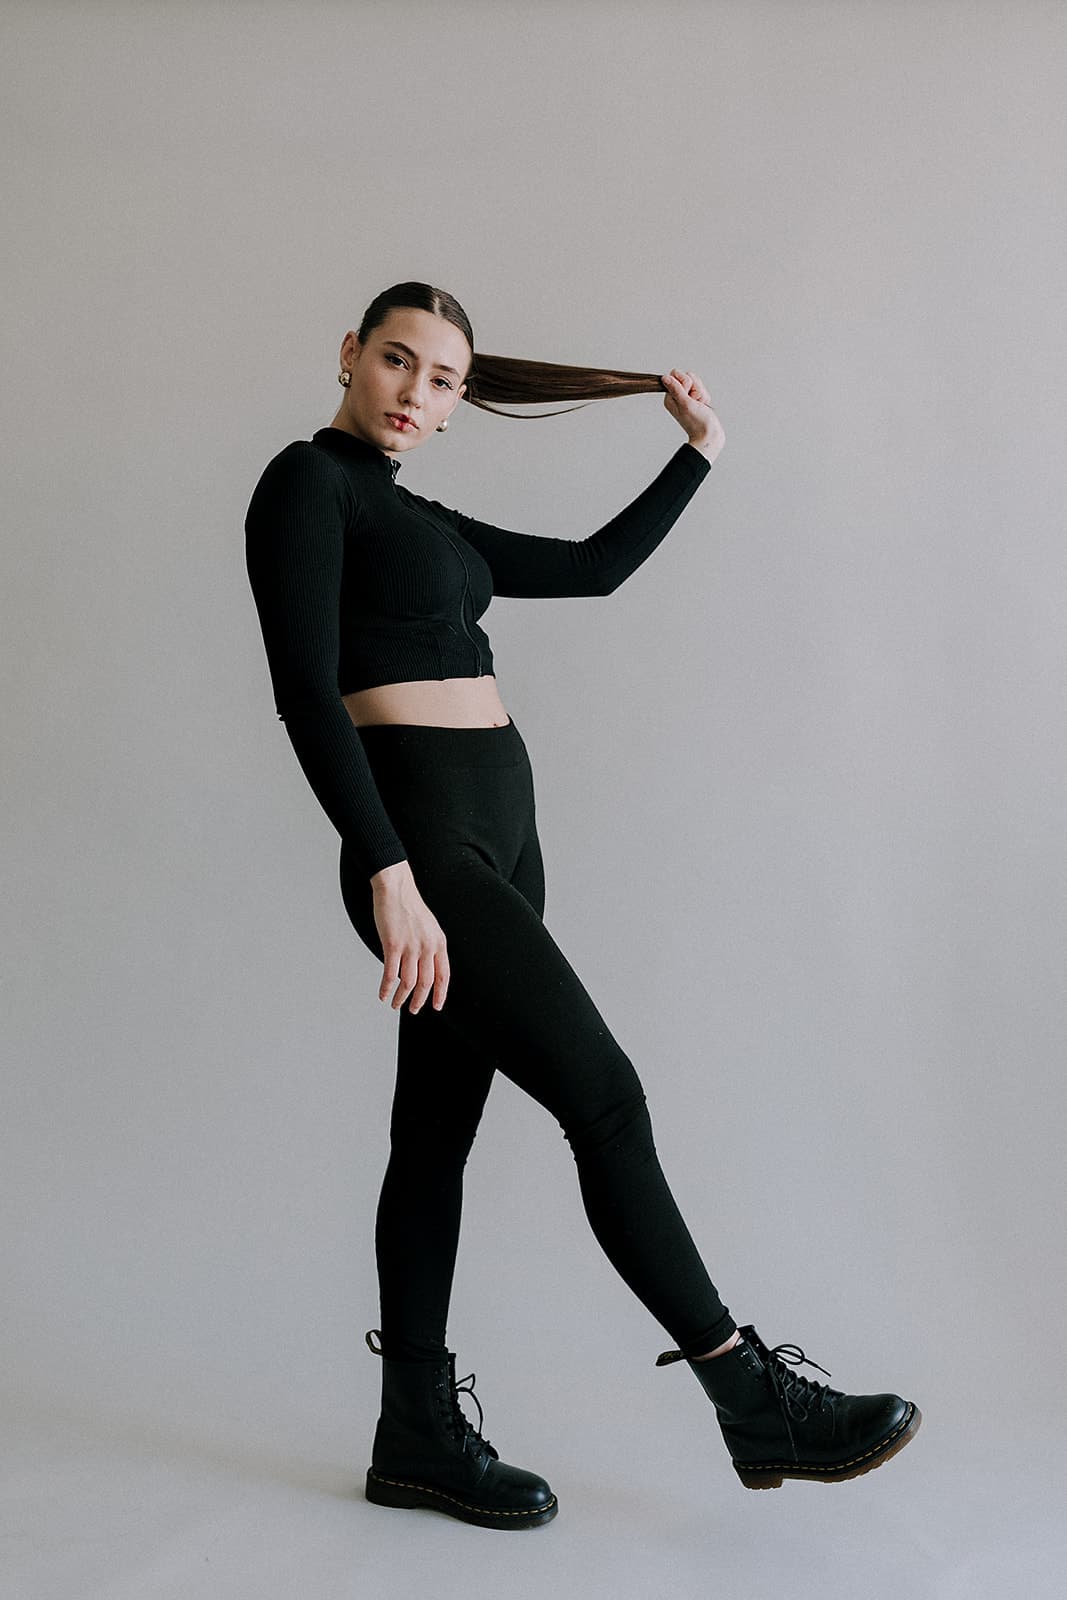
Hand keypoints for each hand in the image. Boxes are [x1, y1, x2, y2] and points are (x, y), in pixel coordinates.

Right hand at [369, 861, 449, 1012]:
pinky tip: (383, 994)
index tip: (437, 1006)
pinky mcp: (393, 945)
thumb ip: (430, 946)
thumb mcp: (429, 927)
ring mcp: (410, 947)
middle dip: (420, 1000)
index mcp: (439, 942)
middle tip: (414, 1010)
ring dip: (401, 998)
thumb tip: (424, 967)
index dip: (440, 993)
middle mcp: (427, 947)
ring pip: (408, 982)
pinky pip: (390, 974)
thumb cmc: (409, 906)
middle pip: (426, 983)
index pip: (444, 975)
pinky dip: (386, 987)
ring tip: (395, 1005)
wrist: (396, 888)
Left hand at [661, 369, 724, 461]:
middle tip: (695, 402)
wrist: (709, 434)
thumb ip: (676, 389)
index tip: (689, 396)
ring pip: (696, 382)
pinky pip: (702, 389)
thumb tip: (665, 378)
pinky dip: (704, 396)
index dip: (686, 382)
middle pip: (687, 376)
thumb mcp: (685, 404)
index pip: (675, 374)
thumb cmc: (697, 422)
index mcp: (670, 397)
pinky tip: (703, 405)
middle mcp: (676, 396)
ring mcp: (686, 397)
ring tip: (700, 404)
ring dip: (701, 393)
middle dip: (695, 388)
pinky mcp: (695, 398)